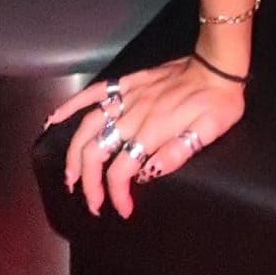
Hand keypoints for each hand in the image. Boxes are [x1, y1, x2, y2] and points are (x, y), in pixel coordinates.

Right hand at [42, 55, 245, 219]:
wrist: (220, 64)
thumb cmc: (219, 102)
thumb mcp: (209, 132)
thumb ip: (177, 153)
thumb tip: (147, 174)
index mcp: (153, 131)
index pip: (122, 170)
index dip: (117, 194)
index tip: (123, 210)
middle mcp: (134, 115)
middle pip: (97, 152)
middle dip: (89, 182)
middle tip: (93, 203)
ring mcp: (129, 97)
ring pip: (88, 126)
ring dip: (74, 153)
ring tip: (70, 177)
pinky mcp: (130, 81)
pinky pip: (97, 91)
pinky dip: (72, 103)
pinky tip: (55, 118)